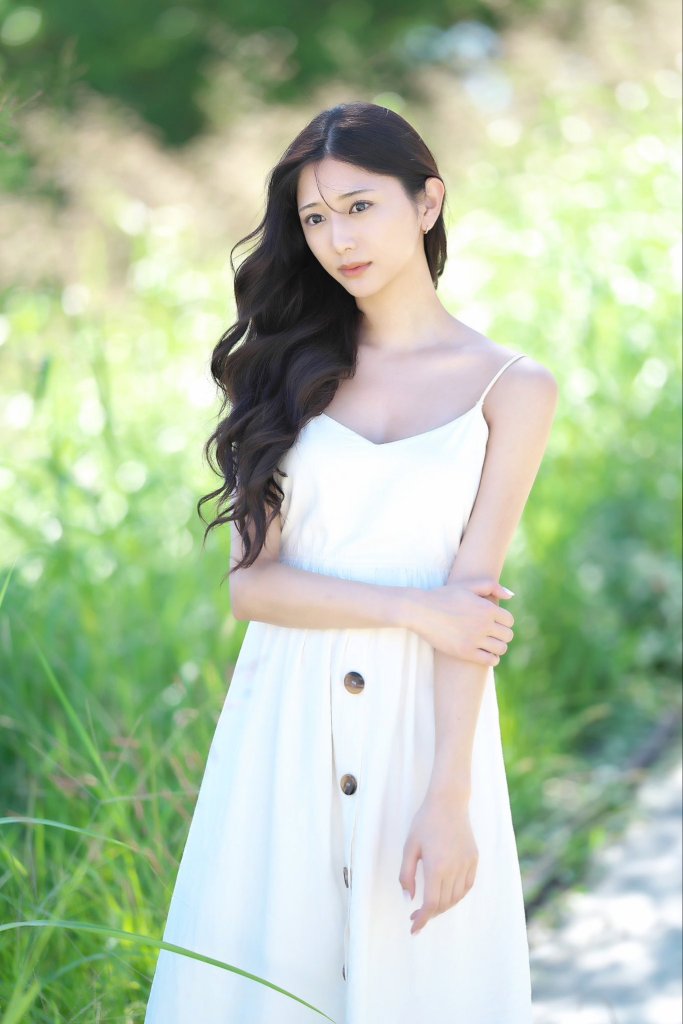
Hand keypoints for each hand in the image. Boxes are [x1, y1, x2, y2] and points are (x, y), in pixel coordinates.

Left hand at [398, 792, 478, 935]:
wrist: (448, 802)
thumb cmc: (425, 822)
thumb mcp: (409, 847)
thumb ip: (406, 875)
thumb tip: (409, 899)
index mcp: (436, 867)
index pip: (431, 904)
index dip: (422, 919)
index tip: (414, 928)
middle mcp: (455, 868)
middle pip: (444, 903)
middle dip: (430, 914)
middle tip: (417, 916)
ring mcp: (467, 864)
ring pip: (457, 897)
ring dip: (444, 906)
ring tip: (430, 906)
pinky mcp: (474, 859)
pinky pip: (467, 886)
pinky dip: (457, 895)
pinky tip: (447, 895)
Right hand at [409, 578, 514, 664]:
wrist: (420, 610)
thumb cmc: (443, 596)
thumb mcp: (467, 585)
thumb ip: (491, 586)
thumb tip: (510, 596)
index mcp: (487, 608)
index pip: (509, 621)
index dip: (503, 622)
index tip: (495, 623)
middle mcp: (484, 624)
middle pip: (508, 636)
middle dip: (502, 634)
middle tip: (492, 634)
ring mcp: (475, 639)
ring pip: (501, 649)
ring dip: (497, 647)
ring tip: (488, 644)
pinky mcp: (465, 652)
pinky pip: (490, 661)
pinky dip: (491, 659)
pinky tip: (484, 654)